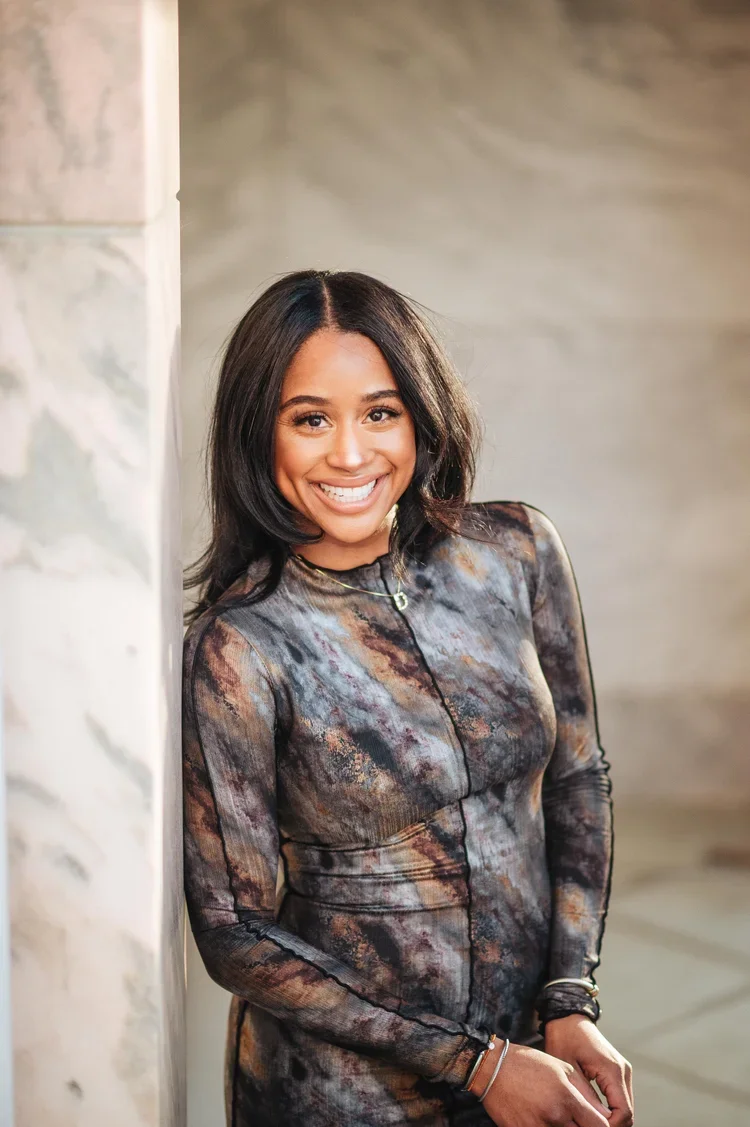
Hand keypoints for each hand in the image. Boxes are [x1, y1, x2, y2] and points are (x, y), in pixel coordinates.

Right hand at [468, 1040, 611, 1125]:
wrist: (493, 1069)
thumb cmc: (530, 1065)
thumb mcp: (563, 1069)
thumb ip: (587, 1094)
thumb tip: (605, 1115)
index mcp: (566, 1097)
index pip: (600, 1126)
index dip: (604, 1126)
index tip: (599, 1122)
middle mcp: (554, 1116)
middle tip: (577, 1117)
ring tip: (558, 1115)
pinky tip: (545, 1119)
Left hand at [544, 1015, 633, 1126]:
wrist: (567, 1018)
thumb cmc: (564, 1039)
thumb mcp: (570, 1070)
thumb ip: (587, 1097)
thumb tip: (599, 1122)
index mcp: (613, 1069)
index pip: (624, 1111)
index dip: (611, 1126)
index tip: (591, 1126)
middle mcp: (623, 1070)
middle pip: (628, 1112)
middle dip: (611, 1124)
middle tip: (588, 1125)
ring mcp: (623, 1070)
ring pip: (626, 1107)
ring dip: (612, 1117)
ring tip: (589, 1119)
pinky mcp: (619, 1070)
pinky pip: (620, 1097)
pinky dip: (611, 1109)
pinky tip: (594, 1111)